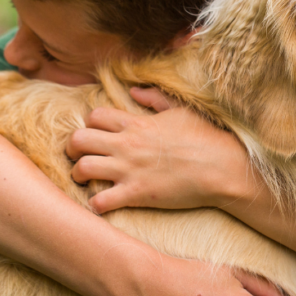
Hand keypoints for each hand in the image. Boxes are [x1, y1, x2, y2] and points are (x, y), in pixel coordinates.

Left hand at [66, 87, 252, 213]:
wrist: (222, 168)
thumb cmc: (206, 138)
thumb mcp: (181, 110)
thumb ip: (155, 99)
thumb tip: (134, 90)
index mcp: (136, 123)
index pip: (94, 116)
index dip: (90, 125)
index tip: (97, 135)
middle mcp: (127, 145)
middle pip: (78, 140)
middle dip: (72, 149)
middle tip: (79, 156)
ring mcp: (129, 170)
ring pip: (81, 169)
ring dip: (78, 175)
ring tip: (85, 181)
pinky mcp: (137, 194)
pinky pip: (100, 201)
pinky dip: (96, 204)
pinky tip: (103, 204)